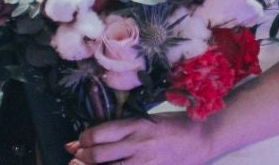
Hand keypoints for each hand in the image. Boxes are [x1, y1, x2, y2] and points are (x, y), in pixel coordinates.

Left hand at [67, 113, 215, 164]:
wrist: (201, 139)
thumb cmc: (173, 126)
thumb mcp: (147, 119)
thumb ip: (122, 127)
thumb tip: (94, 135)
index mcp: (137, 125)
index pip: (100, 133)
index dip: (83, 139)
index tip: (78, 142)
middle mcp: (139, 144)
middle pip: (99, 155)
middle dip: (82, 157)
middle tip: (76, 157)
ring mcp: (146, 163)